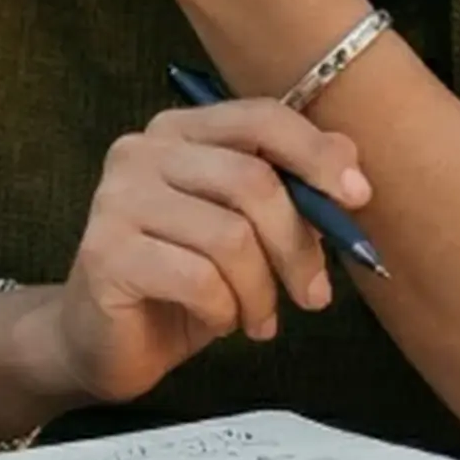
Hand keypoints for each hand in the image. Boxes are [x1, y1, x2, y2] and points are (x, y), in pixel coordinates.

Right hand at [26, 102, 367, 405]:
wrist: (102, 341)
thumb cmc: (183, 283)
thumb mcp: (248, 231)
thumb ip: (290, 187)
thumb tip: (348, 155)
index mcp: (178, 132)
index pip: (259, 118)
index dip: (316, 154)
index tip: (358, 197)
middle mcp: (140, 152)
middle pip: (251, 181)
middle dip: (296, 246)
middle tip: (313, 295)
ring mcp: (116, 200)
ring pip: (230, 237)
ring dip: (261, 290)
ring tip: (258, 318)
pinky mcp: (105, 254)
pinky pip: (198, 279)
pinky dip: (225, 309)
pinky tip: (221, 321)